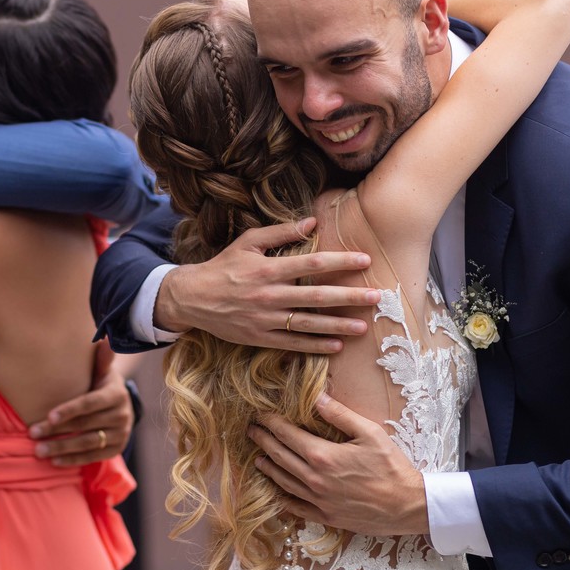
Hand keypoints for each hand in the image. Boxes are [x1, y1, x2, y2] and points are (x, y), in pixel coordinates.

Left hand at [29, 342, 133, 466]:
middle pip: (85, 424)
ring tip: (38, 451)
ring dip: (61, 448)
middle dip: (57, 430)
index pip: (90, 403)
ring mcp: (121, 434)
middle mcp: (122, 415)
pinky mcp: (116, 449)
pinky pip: (93, 457)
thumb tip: (104, 340)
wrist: (120, 405)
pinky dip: (73, 460)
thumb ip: (101, 359)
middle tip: (32, 433)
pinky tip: (54, 462)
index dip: (69, 410)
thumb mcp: (102, 371)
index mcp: (117, 394)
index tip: (48, 416)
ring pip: (87, 443)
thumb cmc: (101, 383)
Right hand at [156, 218, 378, 352]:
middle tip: (376, 297)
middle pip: (317, 296)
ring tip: (364, 326)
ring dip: (338, 325)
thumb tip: (312, 222)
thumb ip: (280, 233)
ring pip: (309, 324)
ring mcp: (265, 320)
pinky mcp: (260, 338)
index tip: (365, 260)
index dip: (340, 261)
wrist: (192, 298)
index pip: (311, 264)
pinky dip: (315, 346)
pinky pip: (292, 344)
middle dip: (349, 296)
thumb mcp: (248, 242)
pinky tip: (336, 346)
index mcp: (267, 269)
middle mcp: (269, 295)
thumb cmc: (224, 266)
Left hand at [249, 393, 428, 535]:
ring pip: (283, 482)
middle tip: (251, 431)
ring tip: (258, 457)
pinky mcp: (326, 516)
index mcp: (322, 456)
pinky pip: (296, 507)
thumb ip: (340, 414)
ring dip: (268, 467)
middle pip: (280, 457)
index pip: (287, 435)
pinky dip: (282, 498)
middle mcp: (314, 479)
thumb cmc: (391, 466)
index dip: (271, 423)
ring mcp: (318, 500)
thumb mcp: (369, 433)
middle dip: (263, 441)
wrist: (407, 505)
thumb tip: (316, 397)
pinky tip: (276, 492)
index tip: (260, 414)